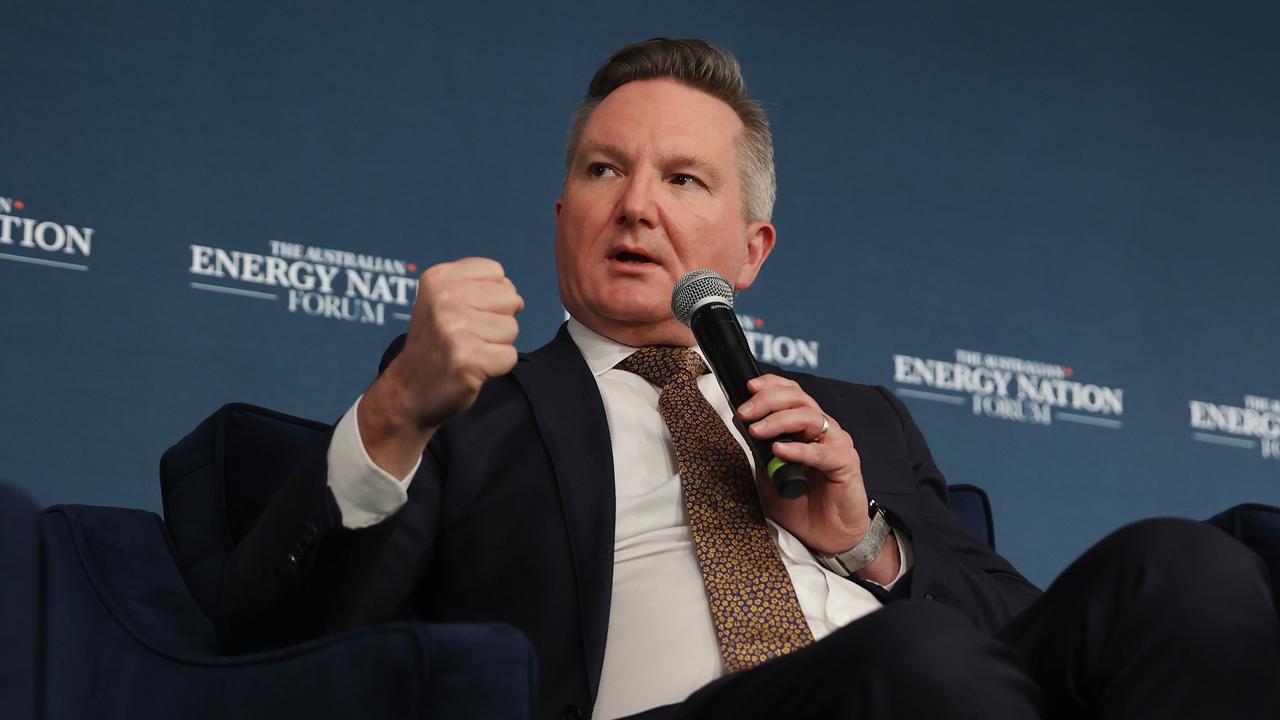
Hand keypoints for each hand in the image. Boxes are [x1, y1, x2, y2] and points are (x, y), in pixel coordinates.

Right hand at [360, 258, 523, 475]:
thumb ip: (480, 287)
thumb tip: (517, 300)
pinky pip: (509, 356)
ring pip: (511, 328)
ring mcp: (454, 330)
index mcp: (439, 278)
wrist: (409, 390)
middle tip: (468, 336)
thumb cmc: (436, 343)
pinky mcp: (467, 360)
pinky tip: (473, 368)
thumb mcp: (444, 300)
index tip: (467, 312)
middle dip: (497, 320)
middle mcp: (444, 299)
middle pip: (509, 299)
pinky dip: (497, 367)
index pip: (496, 271)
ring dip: (496, 345)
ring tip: (468, 351)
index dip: (491, 295)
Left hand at [738, 375, 870, 554]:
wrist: (827, 536)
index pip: (792, 393)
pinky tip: (779, 450)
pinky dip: (798, 449)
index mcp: (806, 427)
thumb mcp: (769, 473)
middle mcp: (823, 430)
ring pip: (809, 417)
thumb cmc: (801, 504)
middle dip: (768, 400)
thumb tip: (741, 425)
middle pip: (798, 399)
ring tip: (757, 430)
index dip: (771, 384)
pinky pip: (821, 451)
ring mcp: (836, 444)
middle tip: (746, 412)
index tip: (748, 387)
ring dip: (779, 421)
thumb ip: (759, 450)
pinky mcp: (846, 463)